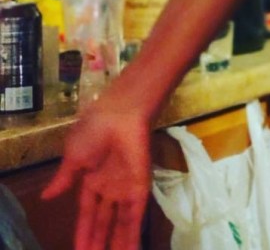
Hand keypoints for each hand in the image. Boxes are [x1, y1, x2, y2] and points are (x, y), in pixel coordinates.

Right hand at [42, 85, 152, 249]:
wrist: (119, 114)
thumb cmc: (94, 130)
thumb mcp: (72, 157)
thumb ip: (63, 179)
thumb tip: (45, 197)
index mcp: (91, 180)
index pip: (86, 214)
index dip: (83, 233)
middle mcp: (109, 187)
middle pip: (104, 223)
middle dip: (99, 242)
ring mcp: (125, 188)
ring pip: (120, 224)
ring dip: (117, 244)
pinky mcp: (140, 187)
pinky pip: (136, 217)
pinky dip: (133, 235)